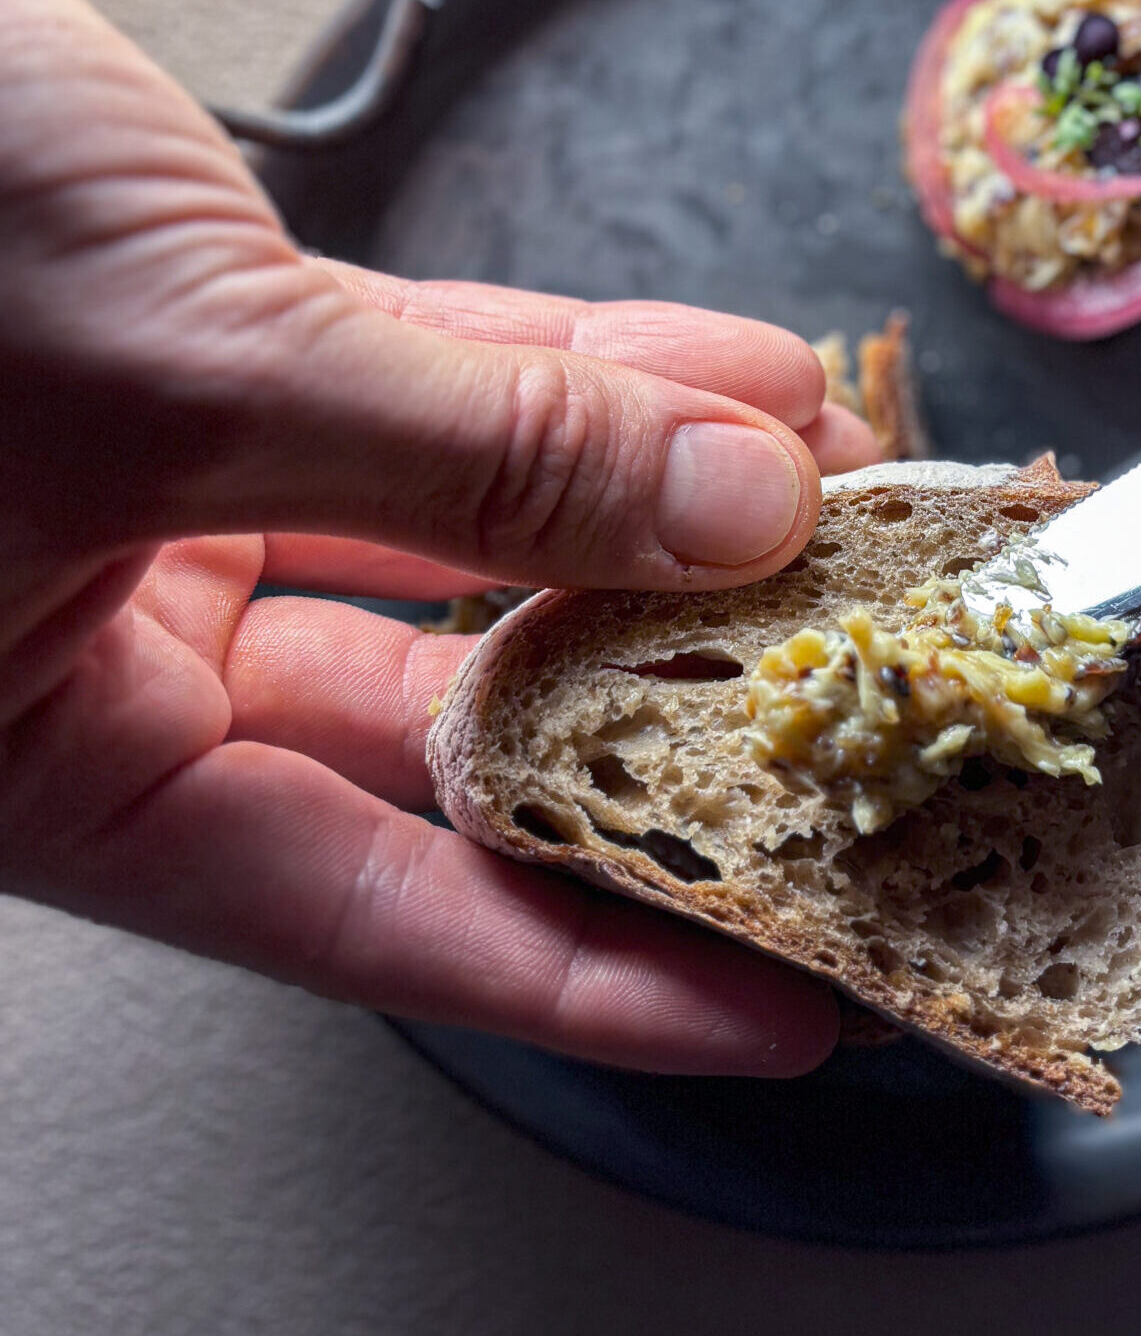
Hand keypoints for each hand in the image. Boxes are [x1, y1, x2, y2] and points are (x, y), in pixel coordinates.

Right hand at [0, 0, 878, 1075]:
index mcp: (36, 763)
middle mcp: (94, 650)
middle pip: (441, 733)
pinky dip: (572, 387)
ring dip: (645, 512)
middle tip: (838, 711)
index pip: (370, 916)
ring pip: (457, 546)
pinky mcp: (201, 362)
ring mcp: (153, 501)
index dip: (594, 971)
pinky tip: (721, 374)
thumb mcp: (179, 368)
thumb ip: (473, 456)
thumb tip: (731, 511)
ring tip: (821, 505)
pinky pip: (430, 404)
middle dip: (656, 693)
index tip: (775, 1000)